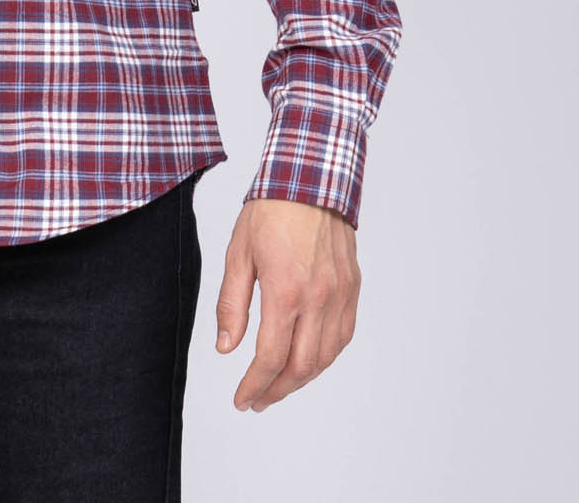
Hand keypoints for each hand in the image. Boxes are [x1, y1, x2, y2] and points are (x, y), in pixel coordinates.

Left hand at [213, 195, 359, 411]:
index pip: (271, 357)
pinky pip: (343, 336)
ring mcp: (339, 294)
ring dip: (302, 379)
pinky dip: (325, 356)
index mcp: (286, 291)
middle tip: (257, 399)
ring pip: (326, 357)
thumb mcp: (238, 253)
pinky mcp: (352, 287)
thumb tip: (226, 348)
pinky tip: (308, 360)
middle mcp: (318, 299)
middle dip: (277, 390)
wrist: (311, 178)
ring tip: (278, 384)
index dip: (255, 385)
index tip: (242, 399)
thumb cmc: (271, 211)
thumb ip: (232, 304)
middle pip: (301, 367)